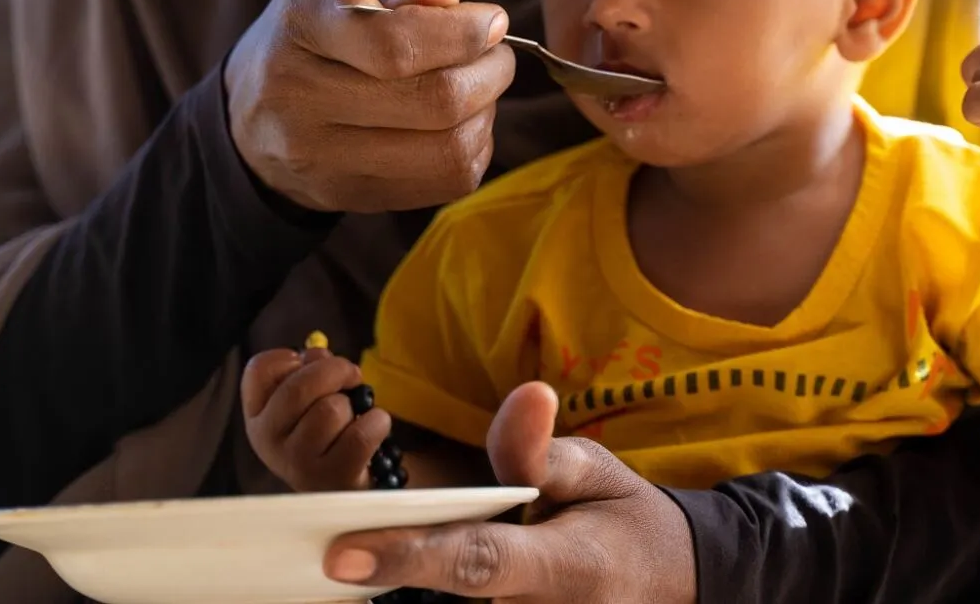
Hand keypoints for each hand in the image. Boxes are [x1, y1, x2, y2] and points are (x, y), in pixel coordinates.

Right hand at [225, 0, 514, 212]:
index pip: (395, 44)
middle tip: (496, 55)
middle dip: (490, 73)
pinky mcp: (349, 196)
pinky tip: (460, 124)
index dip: (463, 35)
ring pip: (447, 150)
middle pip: (433, 101)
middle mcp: (300, 97)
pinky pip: (445, 182)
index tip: (492, 22)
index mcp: (302, 24)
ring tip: (478, 88)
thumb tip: (451, 5)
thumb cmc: (314, 33)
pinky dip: (473, 149)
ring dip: (487, 114)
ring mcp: (321, 158)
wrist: (251, 113)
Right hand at [242, 346, 390, 491]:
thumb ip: (310, 369)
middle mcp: (270, 440)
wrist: (343, 482)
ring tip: (353, 416)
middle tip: (351, 375)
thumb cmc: (324, 432)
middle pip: (299, 387)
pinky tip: (374, 425)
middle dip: (335, 370)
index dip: (289, 358)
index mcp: (259, 415)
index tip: (307, 364)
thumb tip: (319, 355)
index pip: (259, 370)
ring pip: (331, 409)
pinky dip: (376, 422)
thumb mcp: (307, 399)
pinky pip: (360, 435)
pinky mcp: (334, 477)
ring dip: (353, 404)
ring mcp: (299, 463)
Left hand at [324, 383, 696, 603]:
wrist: (666, 584)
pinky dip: (424, 579)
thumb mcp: (598, 472)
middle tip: (313, 540)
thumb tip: (526, 395)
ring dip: (404, 574)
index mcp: (564, 569)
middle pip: (444, 593)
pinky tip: (386, 557)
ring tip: (351, 545)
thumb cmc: (623, 521)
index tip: (341, 555)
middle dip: (389, 563)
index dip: (409, 557)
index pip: (476, 561)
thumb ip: (545, 449)